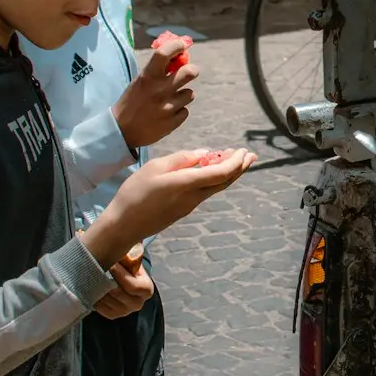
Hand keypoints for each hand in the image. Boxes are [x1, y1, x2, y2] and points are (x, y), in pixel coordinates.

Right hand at [81, 148, 256, 266]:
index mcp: (186, 184)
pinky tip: (213, 171)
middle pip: (225, 182)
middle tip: (251, 155)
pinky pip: (206, 192)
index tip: (242, 150)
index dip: (235, 161)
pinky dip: (215, 179)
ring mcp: (190, 206)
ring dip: (229, 173)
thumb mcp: (155, 168)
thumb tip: (204, 154)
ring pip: (217, 188)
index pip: (221, 173)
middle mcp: (194, 197)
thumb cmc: (135, 192)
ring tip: (237, 160)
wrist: (124, 225)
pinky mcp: (184, 210)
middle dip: (240, 168)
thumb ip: (181, 159)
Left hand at [93, 260, 154, 319]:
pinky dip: (95, 297)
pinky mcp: (113, 315)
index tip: (111, 264)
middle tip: (96, 268)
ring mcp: (125, 311)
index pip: (133, 286)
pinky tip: (92, 287)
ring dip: (98, 288)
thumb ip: (130, 257)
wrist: (125, 282)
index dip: (120, 274)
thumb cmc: (129, 269)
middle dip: (106, 280)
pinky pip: (100, 307)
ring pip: (107, 300)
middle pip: (118, 293)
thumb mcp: (133, 261)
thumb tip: (122, 252)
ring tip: (92, 276)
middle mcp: (137, 304)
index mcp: (146, 290)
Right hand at [113, 40, 199, 150]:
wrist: (121, 131)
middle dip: (192, 70)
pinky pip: (185, 111)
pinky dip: (178, 111)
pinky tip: (166, 113)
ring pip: (189, 94)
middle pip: (189, 72)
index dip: (176, 46)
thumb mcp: (140, 82)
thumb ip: (157, 71)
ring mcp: (168, 107)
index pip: (165, 53)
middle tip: (190, 72)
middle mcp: (160, 90)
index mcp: (148, 77)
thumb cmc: (131, 102)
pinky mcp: (173, 122)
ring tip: (169, 100)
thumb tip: (177, 57)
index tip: (182, 45)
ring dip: (183, 95)